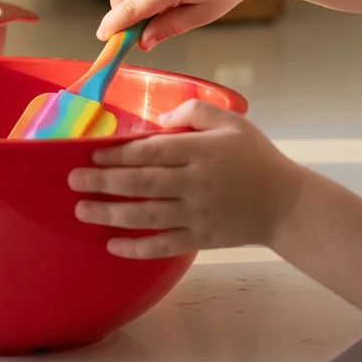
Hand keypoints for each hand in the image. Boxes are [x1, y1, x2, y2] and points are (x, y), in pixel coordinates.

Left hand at [67, 100, 304, 258]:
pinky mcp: (202, 238)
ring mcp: (198, 214)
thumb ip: (194, 113)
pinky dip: (137, 248)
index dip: (119, 154)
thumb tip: (157, 121)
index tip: (91, 155)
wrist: (288, 205)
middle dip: (103, 182)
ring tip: (82, 210)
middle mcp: (196, 183)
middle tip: (73, 181)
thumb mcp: (231, 123)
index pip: (152, 152)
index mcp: (202, 152)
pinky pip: (164, 245)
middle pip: (142, 182)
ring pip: (148, 215)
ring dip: (111, 213)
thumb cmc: (256, 158)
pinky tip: (112, 245)